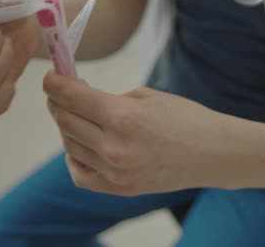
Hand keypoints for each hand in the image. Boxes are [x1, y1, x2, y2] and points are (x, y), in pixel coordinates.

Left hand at [43, 71, 229, 195]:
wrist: (213, 154)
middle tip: (65, 93)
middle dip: (59, 102)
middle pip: (64, 120)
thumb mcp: (147, 96)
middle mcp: (113, 147)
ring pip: (70, 145)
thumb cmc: (186, 119)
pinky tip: (82, 144)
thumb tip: (79, 97)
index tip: (51, 77)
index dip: (54, 83)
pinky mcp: (119, 188)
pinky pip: (80, 174)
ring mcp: (115, 171)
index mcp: (122, 117)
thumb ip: (109, 98)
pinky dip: (75, 157)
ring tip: (80, 116)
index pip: (70, 97)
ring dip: (68, 126)